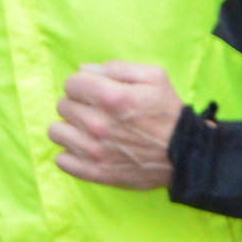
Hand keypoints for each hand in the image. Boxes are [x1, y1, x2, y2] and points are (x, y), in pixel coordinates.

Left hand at [50, 62, 182, 189]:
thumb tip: (83, 70)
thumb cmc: (168, 113)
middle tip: (96, 110)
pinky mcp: (94, 172)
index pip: (71, 83)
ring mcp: (94, 151)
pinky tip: (87, 148)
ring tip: (87, 129)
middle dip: (77, 104)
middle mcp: (98, 124)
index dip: (83, 84)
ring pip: (56, 132)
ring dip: (70, 128)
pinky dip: (71, 154)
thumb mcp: (153, 77)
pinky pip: (62, 160)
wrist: (185, 155)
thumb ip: (116, 68)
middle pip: (63, 106)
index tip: (94, 91)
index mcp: (112, 97)